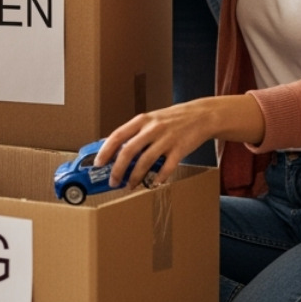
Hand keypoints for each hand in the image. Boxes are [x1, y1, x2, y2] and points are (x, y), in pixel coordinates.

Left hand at [96, 105, 210, 188]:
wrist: (202, 115)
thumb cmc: (173, 119)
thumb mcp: (152, 119)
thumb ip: (135, 133)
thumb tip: (115, 149)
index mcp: (142, 120)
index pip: (118, 136)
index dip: (105, 151)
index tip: (98, 164)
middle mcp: (152, 129)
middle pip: (128, 152)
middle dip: (118, 170)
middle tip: (113, 182)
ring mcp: (167, 139)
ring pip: (145, 162)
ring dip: (135, 177)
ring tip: (130, 186)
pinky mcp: (180, 149)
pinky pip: (166, 168)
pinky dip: (158, 178)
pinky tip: (153, 184)